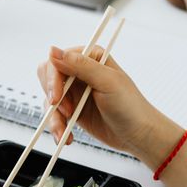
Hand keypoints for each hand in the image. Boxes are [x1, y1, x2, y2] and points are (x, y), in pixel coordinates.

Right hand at [37, 46, 166, 157]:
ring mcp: (75, 92)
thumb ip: (80, 65)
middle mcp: (80, 72)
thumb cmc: (131, 107)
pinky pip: (54, 115)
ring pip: (49, 99)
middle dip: (52, 97)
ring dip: (54, 118)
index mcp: (91, 58)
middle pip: (48, 78)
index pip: (58, 61)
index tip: (55, 97)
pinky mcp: (72, 109)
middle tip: (63, 111)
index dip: (53, 79)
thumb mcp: (107, 82)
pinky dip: (57, 126)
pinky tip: (65, 135)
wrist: (138, 135)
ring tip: (64, 131)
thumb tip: (53, 51)